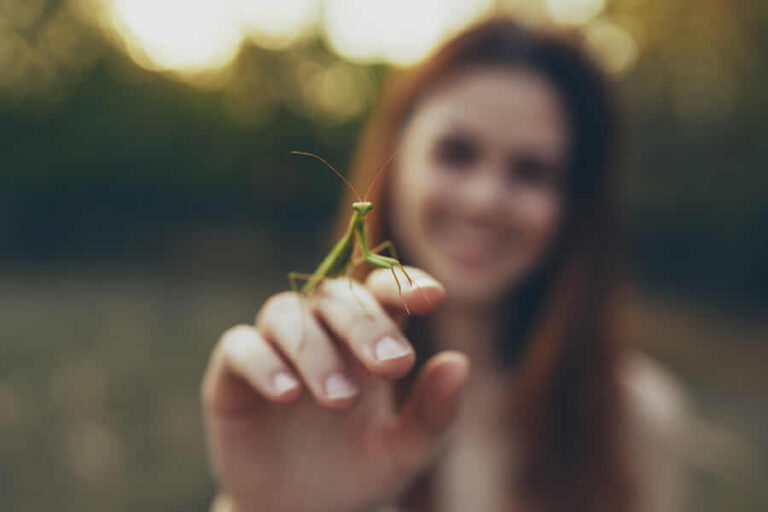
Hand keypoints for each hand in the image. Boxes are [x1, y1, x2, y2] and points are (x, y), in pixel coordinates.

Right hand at [201, 267, 468, 511]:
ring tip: (340, 400)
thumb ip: (434, 411)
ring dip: (315, 349)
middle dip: (366, 324)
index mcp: (366, 338)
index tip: (431, 298)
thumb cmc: (361, 472)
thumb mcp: (406, 450)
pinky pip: (239, 346)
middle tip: (393, 366)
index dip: (403, 284)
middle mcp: (320, 331)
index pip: (381, 289)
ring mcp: (274, 347)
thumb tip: (459, 362)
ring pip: (286, 313)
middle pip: (336, 295)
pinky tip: (288, 394)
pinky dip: (262, 362)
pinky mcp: (232, 373)